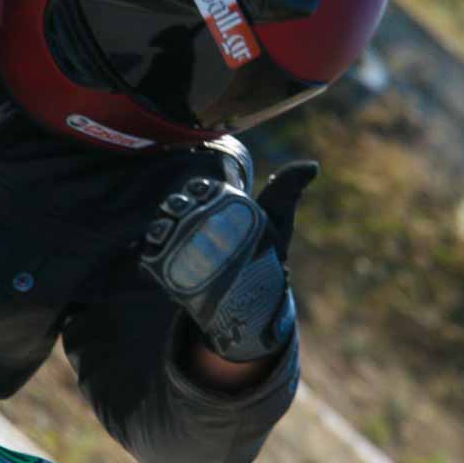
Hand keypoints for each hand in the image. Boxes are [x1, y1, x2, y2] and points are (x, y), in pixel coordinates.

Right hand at [139, 161, 317, 361]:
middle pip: (177, 206)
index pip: (199, 189)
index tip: (209, 194)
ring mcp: (179, 244)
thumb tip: (312, 165)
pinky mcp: (169, 267)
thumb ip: (287, 191)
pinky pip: (153, 256)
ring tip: (171, 233)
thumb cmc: (265, 253)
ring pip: (161, 228)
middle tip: (188, 214)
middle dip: (178, 206)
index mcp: (214, 205)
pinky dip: (152, 252)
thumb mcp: (277, 223)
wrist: (253, 298)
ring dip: (162, 227)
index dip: (200, 189)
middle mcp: (192, 221)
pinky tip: (158, 252)